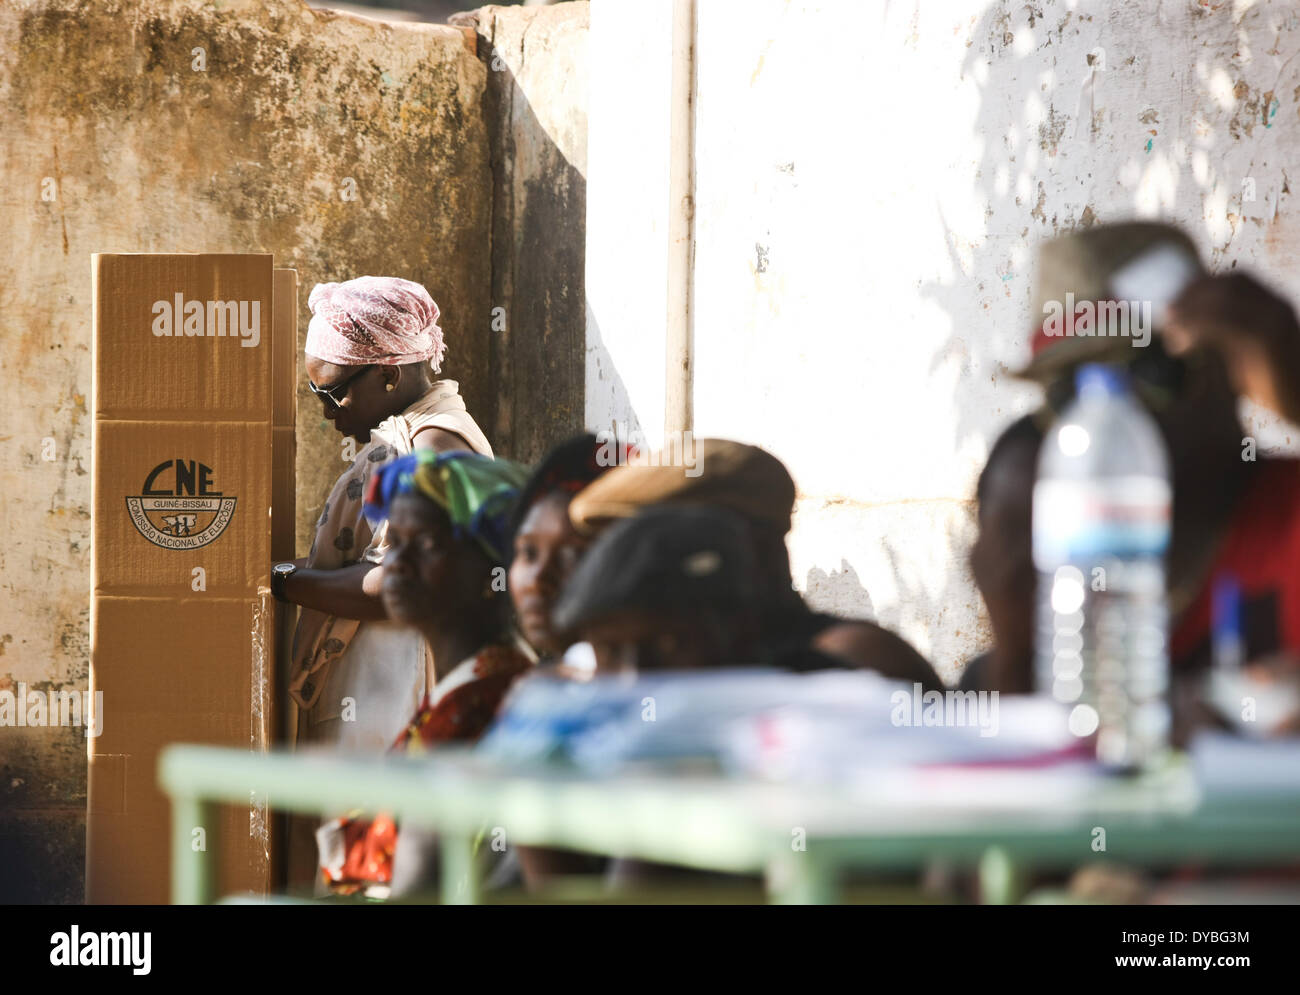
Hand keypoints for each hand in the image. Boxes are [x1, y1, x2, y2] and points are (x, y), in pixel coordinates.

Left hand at [1165, 273, 1299, 423]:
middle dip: (1191, 297)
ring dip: (1190, 313)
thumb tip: (1183, 333)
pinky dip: (1197, 329)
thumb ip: (1226, 336)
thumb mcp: (1249, 352)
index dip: (1200, 285)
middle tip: (1165, 317)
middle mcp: (1276, 308)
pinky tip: (1181, 346)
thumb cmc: (1275, 383)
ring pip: (1225, 302)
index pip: (1236, 279)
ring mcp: (1275, 323)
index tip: (1173, 303)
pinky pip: (1227, 325)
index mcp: (1274, 306)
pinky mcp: (1269, 343)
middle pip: (1228, 286)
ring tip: (1169, 333)